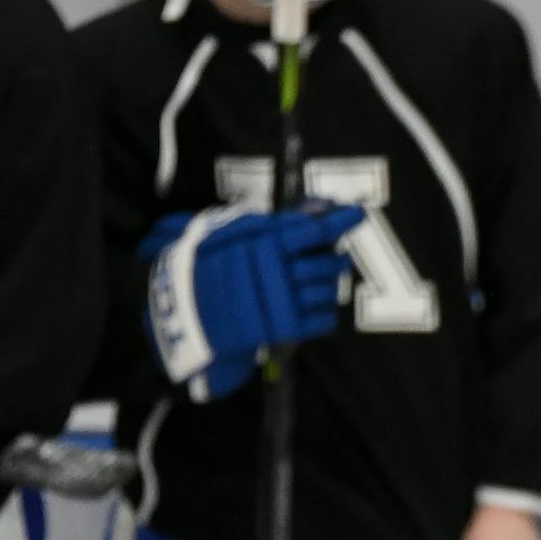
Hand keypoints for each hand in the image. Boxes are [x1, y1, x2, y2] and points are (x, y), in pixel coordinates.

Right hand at [141, 202, 364, 399]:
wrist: (183, 316)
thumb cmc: (205, 270)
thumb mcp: (227, 234)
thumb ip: (269, 223)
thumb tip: (313, 209)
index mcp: (262, 243)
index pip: (314, 229)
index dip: (340, 220)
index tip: (357, 212)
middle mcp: (275, 271)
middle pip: (329, 261)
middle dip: (336, 259)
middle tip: (334, 258)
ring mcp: (281, 302)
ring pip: (330, 291)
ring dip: (330, 287)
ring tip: (318, 285)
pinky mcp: (283, 330)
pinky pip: (324, 320)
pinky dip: (324, 314)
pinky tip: (312, 308)